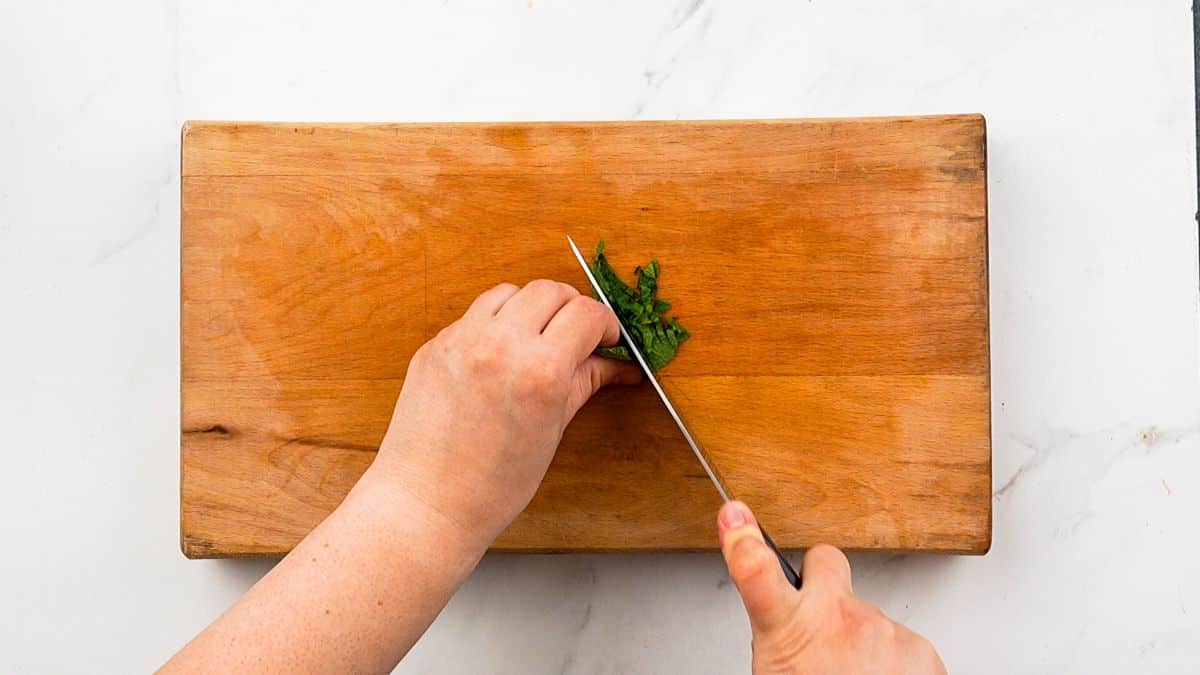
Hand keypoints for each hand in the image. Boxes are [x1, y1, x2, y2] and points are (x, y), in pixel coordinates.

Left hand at [372, 280, 641, 547]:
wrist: (427, 502)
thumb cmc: (492, 485)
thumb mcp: (552, 432)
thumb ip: (583, 384)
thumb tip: (615, 366)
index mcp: (539, 370)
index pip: (585, 314)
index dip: (604, 323)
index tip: (606, 338)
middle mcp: (500, 344)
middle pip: (549, 290)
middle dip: (571, 307)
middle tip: (577, 335)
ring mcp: (462, 340)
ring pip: (509, 292)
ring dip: (531, 307)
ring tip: (537, 340)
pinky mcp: (435, 345)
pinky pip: (474, 315)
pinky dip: (496, 324)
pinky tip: (501, 354)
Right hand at [718, 501, 945, 674]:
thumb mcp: (777, 674)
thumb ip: (783, 640)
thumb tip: (786, 634)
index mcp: (788, 630)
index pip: (755, 572)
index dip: (743, 539)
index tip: (734, 515)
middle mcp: (837, 619)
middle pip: (828, 564)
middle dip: (822, 577)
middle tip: (819, 611)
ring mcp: (882, 630)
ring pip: (868, 613)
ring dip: (862, 638)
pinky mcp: (921, 649)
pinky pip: (902, 643)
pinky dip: (895, 663)